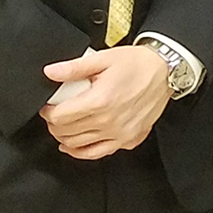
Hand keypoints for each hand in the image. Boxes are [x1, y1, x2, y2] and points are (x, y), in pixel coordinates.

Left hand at [37, 45, 170, 158]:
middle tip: (55, 115)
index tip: (48, 108)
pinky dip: (83, 152)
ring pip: (79, 146)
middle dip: (55, 125)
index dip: (47, 113)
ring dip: (65, 138)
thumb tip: (50, 72)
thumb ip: (74, 68)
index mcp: (99, 101)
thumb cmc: (138, 64)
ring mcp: (120, 133)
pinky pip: (99, 153)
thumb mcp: (103, 59)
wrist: (165, 70)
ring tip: (64, 128)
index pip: (60, 117)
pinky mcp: (129, 139)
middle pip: (66, 133)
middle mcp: (109, 121)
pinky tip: (77, 145)